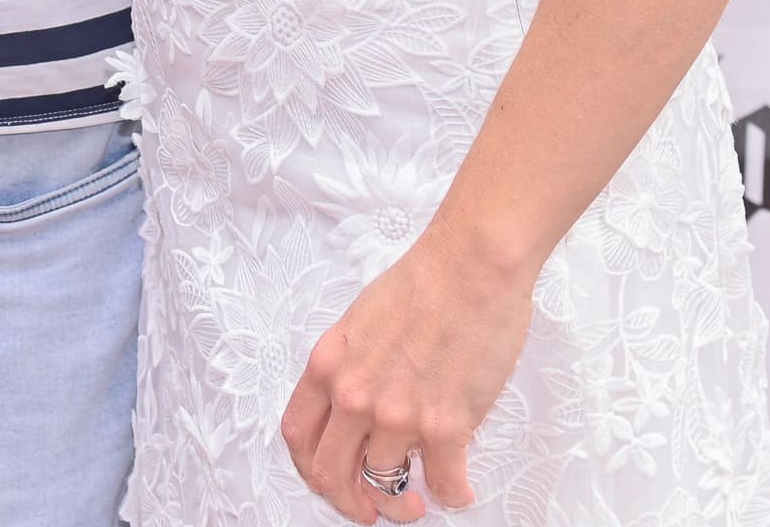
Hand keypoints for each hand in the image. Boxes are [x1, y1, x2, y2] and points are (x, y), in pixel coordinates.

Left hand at [279, 233, 534, 520]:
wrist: (471, 266)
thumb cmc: (424, 283)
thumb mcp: (361, 323)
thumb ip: (351, 369)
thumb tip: (357, 410)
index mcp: (327, 366)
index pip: (298, 437)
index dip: (312, 470)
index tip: (332, 481)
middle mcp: (354, 396)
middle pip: (331, 474)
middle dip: (351, 500)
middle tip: (372, 508)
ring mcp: (397, 415)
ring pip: (386, 484)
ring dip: (405, 501)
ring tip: (423, 495)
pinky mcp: (445, 426)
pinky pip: (444, 484)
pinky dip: (453, 494)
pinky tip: (460, 488)